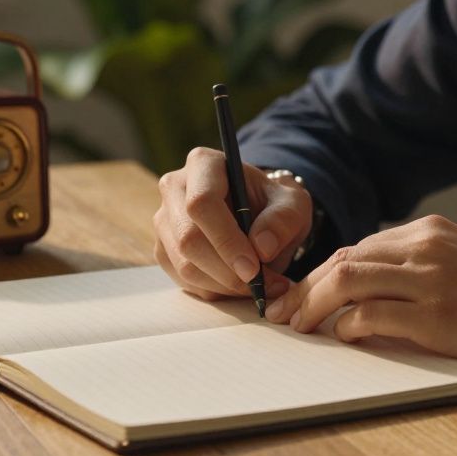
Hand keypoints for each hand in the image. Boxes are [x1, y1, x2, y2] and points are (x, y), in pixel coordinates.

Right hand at [152, 147, 307, 299]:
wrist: (258, 214)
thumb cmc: (273, 204)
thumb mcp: (293, 204)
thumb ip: (283, 220)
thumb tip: (262, 247)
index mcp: (203, 164)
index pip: (202, 202)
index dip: (226, 240)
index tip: (254, 268)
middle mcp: (174, 188)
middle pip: (188, 238)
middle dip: (227, 271)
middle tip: (262, 285)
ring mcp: (164, 220)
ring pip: (184, 265)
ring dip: (224, 286)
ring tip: (258, 287)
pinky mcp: (163, 248)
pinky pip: (183, 280)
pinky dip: (215, 291)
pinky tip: (239, 286)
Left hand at [265, 215, 456, 391]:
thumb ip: (414, 268)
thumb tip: (359, 294)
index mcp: (428, 232)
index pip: (355, 248)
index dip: (318, 273)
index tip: (297, 295)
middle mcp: (424, 248)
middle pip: (342, 260)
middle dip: (303, 289)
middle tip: (282, 314)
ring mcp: (431, 280)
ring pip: (347, 281)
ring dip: (313, 306)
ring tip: (298, 327)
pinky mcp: (437, 316)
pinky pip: (372, 316)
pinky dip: (348, 328)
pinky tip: (342, 338)